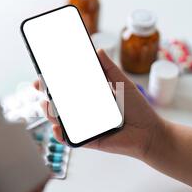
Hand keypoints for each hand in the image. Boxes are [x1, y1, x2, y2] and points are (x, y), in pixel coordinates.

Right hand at [34, 49, 164, 159]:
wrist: (149, 132)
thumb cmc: (138, 110)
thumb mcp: (122, 84)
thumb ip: (109, 68)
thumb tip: (98, 50)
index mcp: (90, 98)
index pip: (67, 90)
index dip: (52, 84)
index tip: (42, 77)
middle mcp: (84, 112)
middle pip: (59, 105)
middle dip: (45, 96)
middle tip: (41, 86)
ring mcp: (84, 126)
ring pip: (60, 121)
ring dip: (49, 113)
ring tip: (48, 105)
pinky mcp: (87, 140)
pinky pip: (69, 139)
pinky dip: (60, 135)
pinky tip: (58, 127)